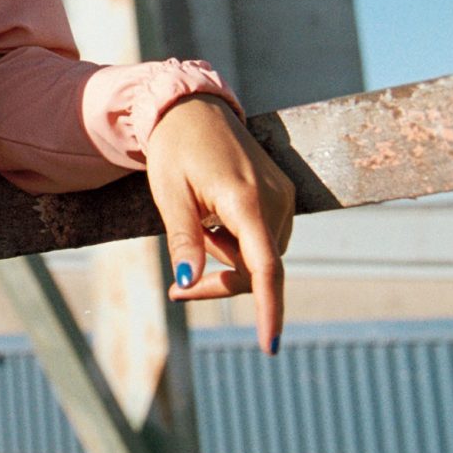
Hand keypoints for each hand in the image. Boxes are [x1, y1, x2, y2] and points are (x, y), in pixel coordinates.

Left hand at [144, 95, 294, 352]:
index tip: (270, 345)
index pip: (265, 268)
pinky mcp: (282, 194)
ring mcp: (283, 195)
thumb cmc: (175, 149)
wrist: (192, 107)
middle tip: (176, 290)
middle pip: (258, 270)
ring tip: (195, 223)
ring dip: (228, 259)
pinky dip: (237, 242)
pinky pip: (263, 238)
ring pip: (260, 257)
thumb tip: (188, 283)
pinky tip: (211, 217)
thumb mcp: (169, 196)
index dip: (269, 309)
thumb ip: (183, 242)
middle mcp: (275, 199)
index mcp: (245, 200)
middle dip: (220, 282)